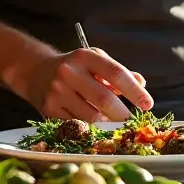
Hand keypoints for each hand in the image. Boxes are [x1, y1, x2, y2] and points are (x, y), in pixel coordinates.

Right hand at [11, 46, 152, 122]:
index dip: (134, 90)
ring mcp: (57, 91)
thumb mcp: (95, 61)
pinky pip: (77, 125)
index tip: (148, 104)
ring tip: (109, 119)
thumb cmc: (74, 67)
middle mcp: (69, 71)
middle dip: (122, 113)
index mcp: (84, 56)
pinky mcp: (48, 109)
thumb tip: (142, 84)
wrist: (35, 71)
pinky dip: (90, 127)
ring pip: (92, 116)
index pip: (115, 73)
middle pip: (104, 98)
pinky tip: (92, 122)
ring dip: (106, 122)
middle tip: (130, 119)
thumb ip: (118, 73)